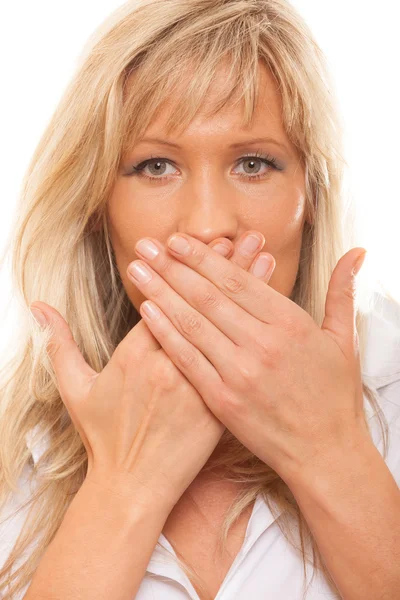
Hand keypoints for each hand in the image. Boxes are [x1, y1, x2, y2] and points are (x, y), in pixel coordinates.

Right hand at [29, 233, 270, 510]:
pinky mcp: (220, 406)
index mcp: (137, 357)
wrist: (134, 486)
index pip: (163, 301)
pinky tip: (270, 310)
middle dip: (220, 267)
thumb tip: (38, 307)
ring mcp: (199, 386)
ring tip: (262, 257)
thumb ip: (59, 345)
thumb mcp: (75, 390)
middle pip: (200, 307)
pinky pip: (240, 360)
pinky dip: (254, 332)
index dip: (180, 270)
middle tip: (240, 236)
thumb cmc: (105, 438)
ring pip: (225, 329)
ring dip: (245, 290)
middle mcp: (171, 367)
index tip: (193, 242)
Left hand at [128, 231, 368, 485]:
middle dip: (172, 267)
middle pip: (208, 296)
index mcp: (290, 324)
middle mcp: (262, 344)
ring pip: (193, 323)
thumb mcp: (344, 340)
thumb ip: (342, 291)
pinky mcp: (222, 400)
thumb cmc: (335, 396)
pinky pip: (188, 359)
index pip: (237, 281)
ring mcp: (240, 373)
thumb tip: (357, 252)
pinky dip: (166, 333)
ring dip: (161, 293)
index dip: (203, 258)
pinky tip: (147, 312)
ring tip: (137, 270)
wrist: (326, 453)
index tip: (177, 241)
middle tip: (146, 245)